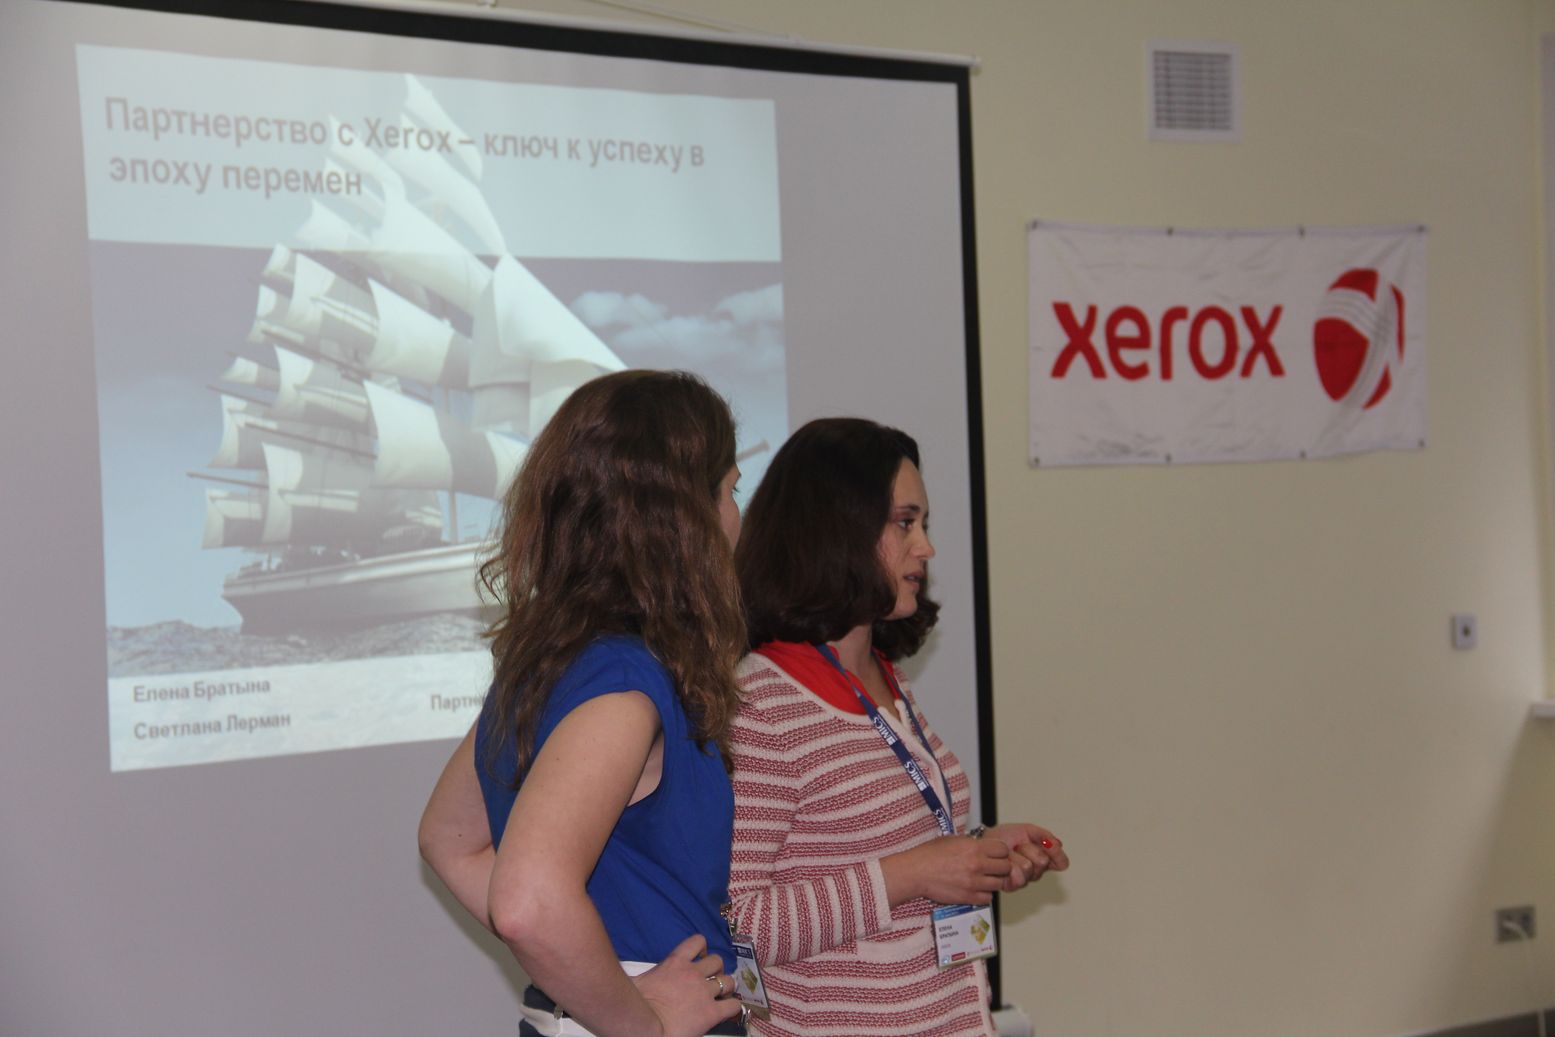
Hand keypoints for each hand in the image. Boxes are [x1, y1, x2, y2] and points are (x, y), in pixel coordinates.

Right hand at [633, 934, 741, 1036]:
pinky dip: (733, 1007)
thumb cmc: (634, 1002)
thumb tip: (637, 978)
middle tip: (711, 980)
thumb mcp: (638, 980)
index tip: (701, 958)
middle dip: (716, 970)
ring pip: (728, 981)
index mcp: (675, 962)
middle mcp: (694, 973)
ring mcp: (704, 992)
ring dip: (726, 987)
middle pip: (717, 961)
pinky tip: (729, 1011)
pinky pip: (733, 1006)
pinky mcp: (711, 1013)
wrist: (643, 1024)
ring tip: (722, 995)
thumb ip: (647, 975)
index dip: (703, 949)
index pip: (697, 942)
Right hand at [883, 834, 1012, 906]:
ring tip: (982, 878)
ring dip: (993, 881)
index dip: (1001, 852)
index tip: (996, 854)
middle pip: (1006, 867)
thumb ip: (973, 844)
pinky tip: (975, 888)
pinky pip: (988, 898)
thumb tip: (986, 847)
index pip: (1003, 850)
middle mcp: (977, 865)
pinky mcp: (969, 897)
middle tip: (992, 867)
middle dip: (1001, 867)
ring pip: (999, 884)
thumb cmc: (930, 854)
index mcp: (974, 848)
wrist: (916, 872)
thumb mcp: (953, 840)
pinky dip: (984, 894)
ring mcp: (974, 883)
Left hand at [982, 823, 1068, 891]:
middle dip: (1029, 848)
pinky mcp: (1013, 885)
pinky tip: (1006, 862)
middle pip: (1043, 861)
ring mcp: (1026, 878)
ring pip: (1029, 867)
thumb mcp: (1027, 830)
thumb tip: (1059, 844)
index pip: (1061, 862)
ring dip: (1017, 855)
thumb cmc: (1004, 837)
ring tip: (1011, 853)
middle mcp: (1037, 871)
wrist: (985, 844)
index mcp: (1044, 858)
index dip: (1055, 852)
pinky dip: (1009, 864)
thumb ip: (1045, 836)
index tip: (1045, 842)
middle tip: (1019, 846)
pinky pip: (1018, 876)